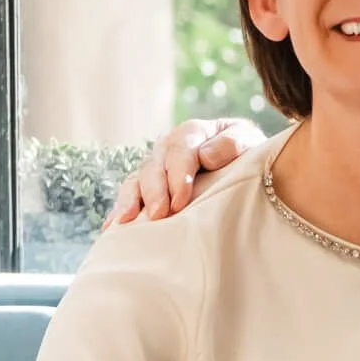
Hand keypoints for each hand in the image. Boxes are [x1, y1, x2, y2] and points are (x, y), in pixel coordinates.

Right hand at [107, 118, 262, 224]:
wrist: (246, 160)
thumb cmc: (247, 151)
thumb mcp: (248, 139)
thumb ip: (231, 144)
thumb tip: (205, 156)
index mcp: (193, 133)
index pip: (180, 151)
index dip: (178, 175)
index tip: (180, 200)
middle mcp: (169, 148)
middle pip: (154, 167)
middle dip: (154, 191)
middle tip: (158, 214)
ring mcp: (156, 167)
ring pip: (136, 180)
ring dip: (130, 200)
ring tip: (126, 221)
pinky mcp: (149, 186)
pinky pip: (130, 195)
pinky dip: (120, 209)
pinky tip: (111, 227)